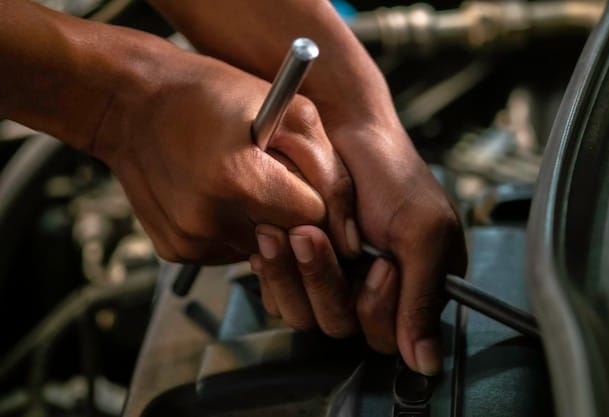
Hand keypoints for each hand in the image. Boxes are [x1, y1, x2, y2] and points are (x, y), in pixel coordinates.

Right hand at [91, 48, 356, 263]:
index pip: (313, 219)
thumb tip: (346, 228)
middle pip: (287, 241)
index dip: (317, 201)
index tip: (308, 186)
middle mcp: (210, 219)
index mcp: (238, 178)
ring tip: (240, 183)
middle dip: (291, 214)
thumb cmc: (209, 94)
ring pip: (260, 251)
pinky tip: (217, 197)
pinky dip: (233, 230)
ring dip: (262, 224)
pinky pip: (228, 252)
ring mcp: (190, 240)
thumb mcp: (285, 109)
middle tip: (274, 180)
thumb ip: (326, 167)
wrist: (131, 104)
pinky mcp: (177, 251)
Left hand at [252, 122, 465, 373]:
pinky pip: (280, 297)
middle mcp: (370, 292)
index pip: (390, 337)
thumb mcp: (423, 229)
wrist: (343, 133)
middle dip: (328, 282)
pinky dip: (274, 271)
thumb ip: (425, 294)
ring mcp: (333, 282)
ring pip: (306, 315)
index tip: (381, 264)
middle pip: (343, 326)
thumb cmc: (390, 174)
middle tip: (319, 239)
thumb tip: (426, 363)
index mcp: (412, 289)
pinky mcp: (298, 272)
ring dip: (297, 275)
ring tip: (294, 232)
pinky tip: (272, 242)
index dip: (379, 307)